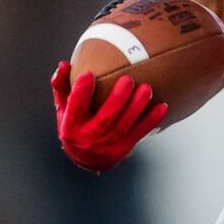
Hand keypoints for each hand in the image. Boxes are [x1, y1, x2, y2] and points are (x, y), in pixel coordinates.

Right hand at [51, 61, 167, 172]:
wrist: (87, 160)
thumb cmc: (75, 125)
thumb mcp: (63, 109)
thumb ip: (62, 86)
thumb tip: (64, 64)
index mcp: (71, 127)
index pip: (75, 107)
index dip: (81, 91)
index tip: (89, 73)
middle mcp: (89, 138)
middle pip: (105, 118)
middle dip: (118, 99)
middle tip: (128, 79)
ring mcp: (108, 145)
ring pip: (124, 125)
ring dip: (137, 107)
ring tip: (146, 89)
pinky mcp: (124, 148)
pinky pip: (139, 133)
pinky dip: (151, 120)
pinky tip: (162, 106)